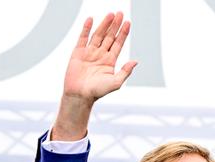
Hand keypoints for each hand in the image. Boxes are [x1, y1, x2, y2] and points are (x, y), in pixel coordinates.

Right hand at [53, 12, 136, 140]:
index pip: (118, 43)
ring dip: (104, 24)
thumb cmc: (98, 92)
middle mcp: (101, 55)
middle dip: (115, 25)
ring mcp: (90, 52)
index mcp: (110, 61)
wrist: (80, 95)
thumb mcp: (115, 83)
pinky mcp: (78, 52)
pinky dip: (86, 28)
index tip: (128, 22)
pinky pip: (83, 37)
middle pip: (109, 36)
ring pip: (98, 35)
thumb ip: (125, 72)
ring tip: (110, 14)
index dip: (123, 33)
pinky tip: (91, 20)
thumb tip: (135, 61)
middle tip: (120, 13)